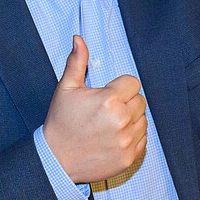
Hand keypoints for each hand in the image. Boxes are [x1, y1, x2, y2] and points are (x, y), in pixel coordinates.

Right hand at [41, 35, 147, 185]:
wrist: (56, 159)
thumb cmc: (60, 122)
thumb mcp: (66, 89)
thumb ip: (76, 62)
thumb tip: (78, 39)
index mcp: (108, 100)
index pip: (133, 83)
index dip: (120, 87)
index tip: (107, 95)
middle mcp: (121, 120)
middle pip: (140, 101)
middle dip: (126, 102)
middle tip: (107, 110)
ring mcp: (126, 140)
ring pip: (143, 120)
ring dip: (131, 120)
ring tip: (110, 124)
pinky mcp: (129, 157)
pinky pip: (143, 139)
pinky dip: (132, 137)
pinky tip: (114, 137)